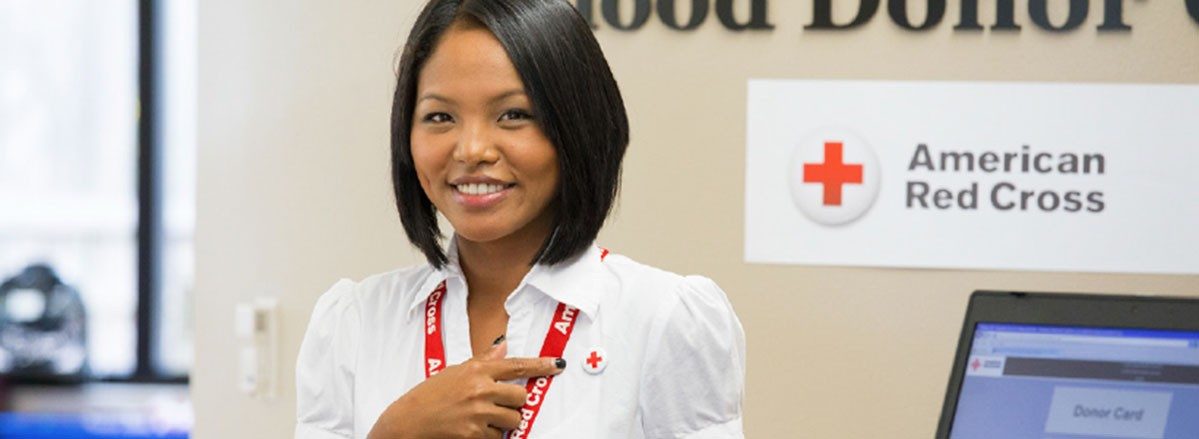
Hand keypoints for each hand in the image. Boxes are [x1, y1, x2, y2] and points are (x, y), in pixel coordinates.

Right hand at [367, 340, 565, 438]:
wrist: (408, 422)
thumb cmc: (430, 396)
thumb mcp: (455, 371)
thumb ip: (483, 361)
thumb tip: (503, 346)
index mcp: (476, 371)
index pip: (516, 365)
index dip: (540, 366)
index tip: (556, 364)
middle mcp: (480, 390)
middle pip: (521, 397)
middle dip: (515, 403)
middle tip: (498, 404)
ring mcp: (479, 414)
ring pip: (513, 420)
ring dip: (504, 421)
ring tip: (483, 418)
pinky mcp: (475, 434)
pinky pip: (498, 437)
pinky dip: (490, 436)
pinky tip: (474, 429)